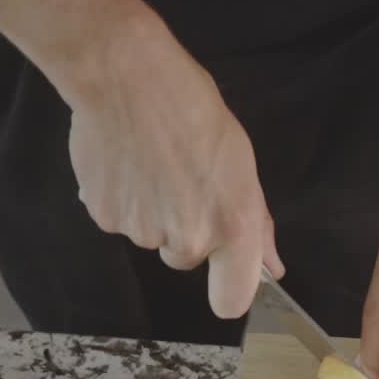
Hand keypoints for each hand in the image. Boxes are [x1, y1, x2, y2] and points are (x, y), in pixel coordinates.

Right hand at [64, 16, 282, 318]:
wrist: (127, 79)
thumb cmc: (193, 110)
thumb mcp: (242, 165)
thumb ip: (257, 225)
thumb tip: (274, 267)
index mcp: (232, 225)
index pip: (233, 300)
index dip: (229, 292)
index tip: (225, 278)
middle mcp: (188, 238)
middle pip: (185, 258)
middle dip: (185, 230)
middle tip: (182, 181)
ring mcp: (143, 231)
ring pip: (151, 236)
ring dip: (152, 211)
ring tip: (151, 164)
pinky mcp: (105, 219)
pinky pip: (119, 221)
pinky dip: (121, 200)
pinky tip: (126, 163)